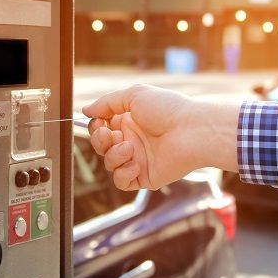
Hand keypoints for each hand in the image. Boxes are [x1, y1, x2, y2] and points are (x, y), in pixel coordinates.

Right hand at [82, 84, 239, 189]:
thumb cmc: (168, 109)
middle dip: (100, 141)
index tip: (101, 122)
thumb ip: (107, 103)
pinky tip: (134, 163)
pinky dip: (122, 174)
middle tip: (111, 135)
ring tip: (130, 147)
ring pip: (109, 164)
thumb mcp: (134, 95)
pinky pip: (122, 182)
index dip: (96, 126)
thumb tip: (85, 110)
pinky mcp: (145, 176)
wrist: (192, 130)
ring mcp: (138, 159)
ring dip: (114, 155)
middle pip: (101, 146)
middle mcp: (133, 140)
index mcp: (130, 121)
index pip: (101, 127)